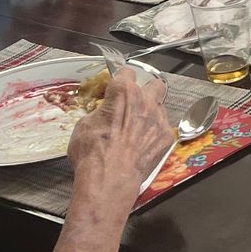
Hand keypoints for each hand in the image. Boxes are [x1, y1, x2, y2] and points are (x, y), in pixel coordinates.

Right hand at [68, 69, 175, 205]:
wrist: (109, 179)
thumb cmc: (93, 152)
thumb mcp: (84, 125)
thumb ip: (101, 111)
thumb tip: (105, 112)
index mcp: (123, 92)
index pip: (127, 72)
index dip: (122, 78)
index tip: (119, 84)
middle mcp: (145, 101)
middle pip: (155, 84)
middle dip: (147, 89)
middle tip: (136, 101)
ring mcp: (159, 119)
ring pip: (160, 107)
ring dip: (151, 113)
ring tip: (139, 128)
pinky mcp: (166, 137)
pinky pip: (163, 128)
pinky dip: (155, 132)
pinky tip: (144, 144)